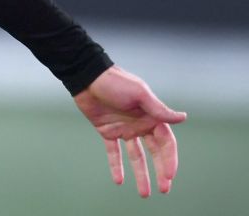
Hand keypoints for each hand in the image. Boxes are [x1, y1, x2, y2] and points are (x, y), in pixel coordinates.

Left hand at [72, 65, 185, 196]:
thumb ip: (159, 110)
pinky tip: (119, 180)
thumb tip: (183, 117)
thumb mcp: (139, 94)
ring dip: (141, 174)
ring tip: (144, 193)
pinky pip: (113, 152)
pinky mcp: (107, 131)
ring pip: (135, 157)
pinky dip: (116, 166)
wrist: (87, 77)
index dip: (169, 159)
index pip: (166, 143)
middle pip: (154, 153)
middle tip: (164, 190)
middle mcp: (140, 125)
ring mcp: (124, 129)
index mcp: (152, 116)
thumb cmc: (115, 81)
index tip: (169, 175)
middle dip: (160, 171)